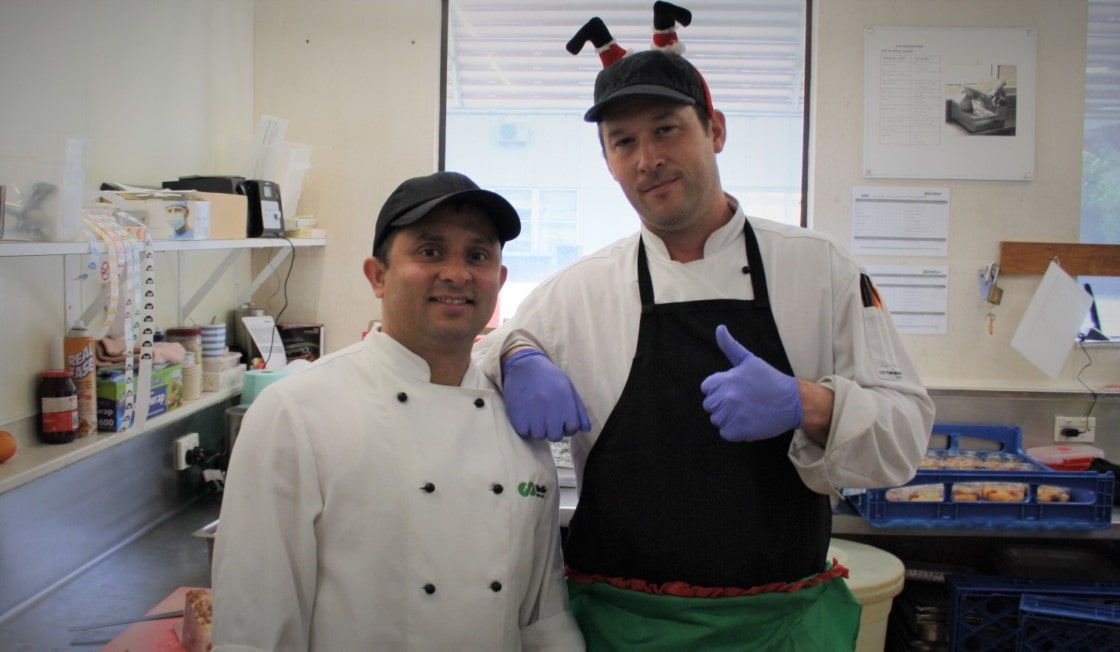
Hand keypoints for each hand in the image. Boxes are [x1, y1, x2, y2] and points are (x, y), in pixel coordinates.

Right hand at [501, 349, 590, 441]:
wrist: (523, 363)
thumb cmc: (548, 376)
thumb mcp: (568, 387)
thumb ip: (579, 410)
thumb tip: (585, 429)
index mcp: (566, 401)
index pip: (572, 429)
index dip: (567, 427)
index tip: (560, 420)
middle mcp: (551, 409)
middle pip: (555, 436)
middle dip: (552, 430)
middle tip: (546, 418)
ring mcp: (534, 414)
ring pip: (538, 436)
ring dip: (537, 429)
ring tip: (534, 415)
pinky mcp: (518, 416)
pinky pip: (524, 432)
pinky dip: (525, 427)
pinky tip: (525, 415)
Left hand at [700, 325, 801, 441]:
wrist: (793, 402)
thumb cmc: (770, 380)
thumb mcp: (750, 360)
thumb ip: (731, 346)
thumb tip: (719, 328)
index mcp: (727, 379)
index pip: (706, 388)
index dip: (719, 390)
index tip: (735, 390)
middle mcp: (728, 396)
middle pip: (710, 405)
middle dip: (723, 405)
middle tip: (743, 402)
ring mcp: (733, 414)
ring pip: (717, 420)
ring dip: (729, 418)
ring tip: (747, 411)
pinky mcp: (739, 431)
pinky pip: (726, 433)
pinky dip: (736, 431)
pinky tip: (750, 422)